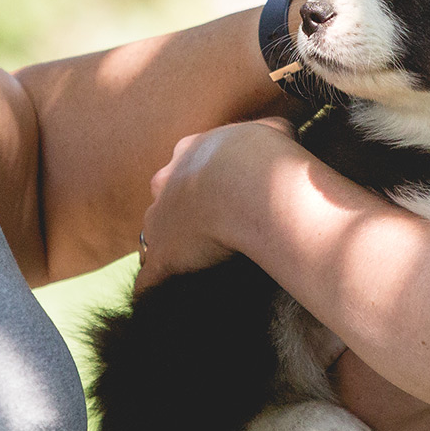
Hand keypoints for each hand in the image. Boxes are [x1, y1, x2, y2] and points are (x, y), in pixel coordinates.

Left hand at [136, 117, 298, 292]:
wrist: (250, 183)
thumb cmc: (265, 155)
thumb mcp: (273, 130)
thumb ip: (270, 131)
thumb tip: (280, 132)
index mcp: (190, 151)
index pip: (186, 166)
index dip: (202, 181)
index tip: (217, 194)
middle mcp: (167, 182)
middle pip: (166, 198)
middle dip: (181, 212)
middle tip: (206, 228)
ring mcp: (160, 219)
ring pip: (155, 234)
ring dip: (170, 247)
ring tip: (188, 265)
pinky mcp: (163, 255)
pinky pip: (150, 276)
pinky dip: (153, 286)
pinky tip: (158, 300)